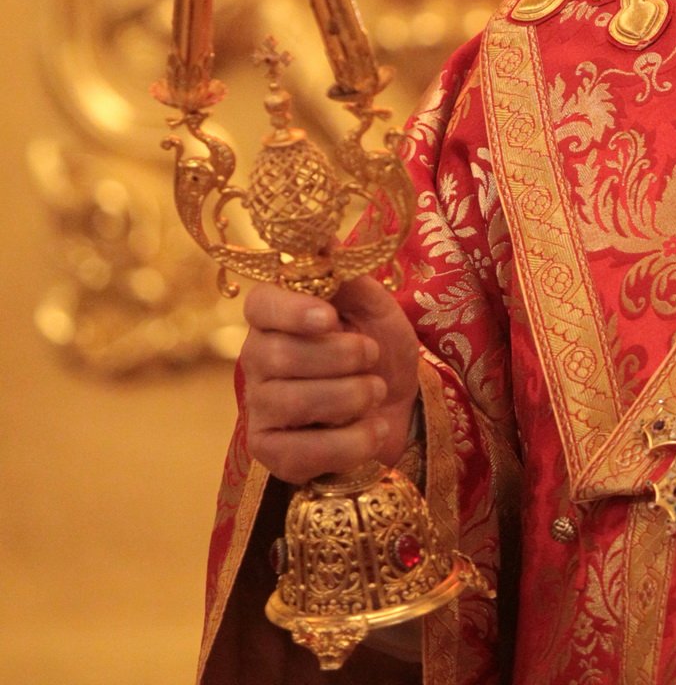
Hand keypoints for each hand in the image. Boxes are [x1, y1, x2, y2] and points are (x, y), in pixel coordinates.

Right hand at [240, 275, 420, 484]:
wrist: (398, 406)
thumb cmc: (379, 348)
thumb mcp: (374, 307)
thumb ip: (349, 279)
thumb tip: (324, 242)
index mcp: (276, 316)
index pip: (260, 304)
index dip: (290, 311)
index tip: (328, 318)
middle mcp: (257, 359)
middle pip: (277, 355)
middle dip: (338, 356)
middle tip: (372, 355)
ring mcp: (259, 408)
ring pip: (290, 402)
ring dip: (349, 396)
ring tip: (377, 390)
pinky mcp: (270, 453)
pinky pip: (300, 453)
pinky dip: (348, 442)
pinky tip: (373, 429)